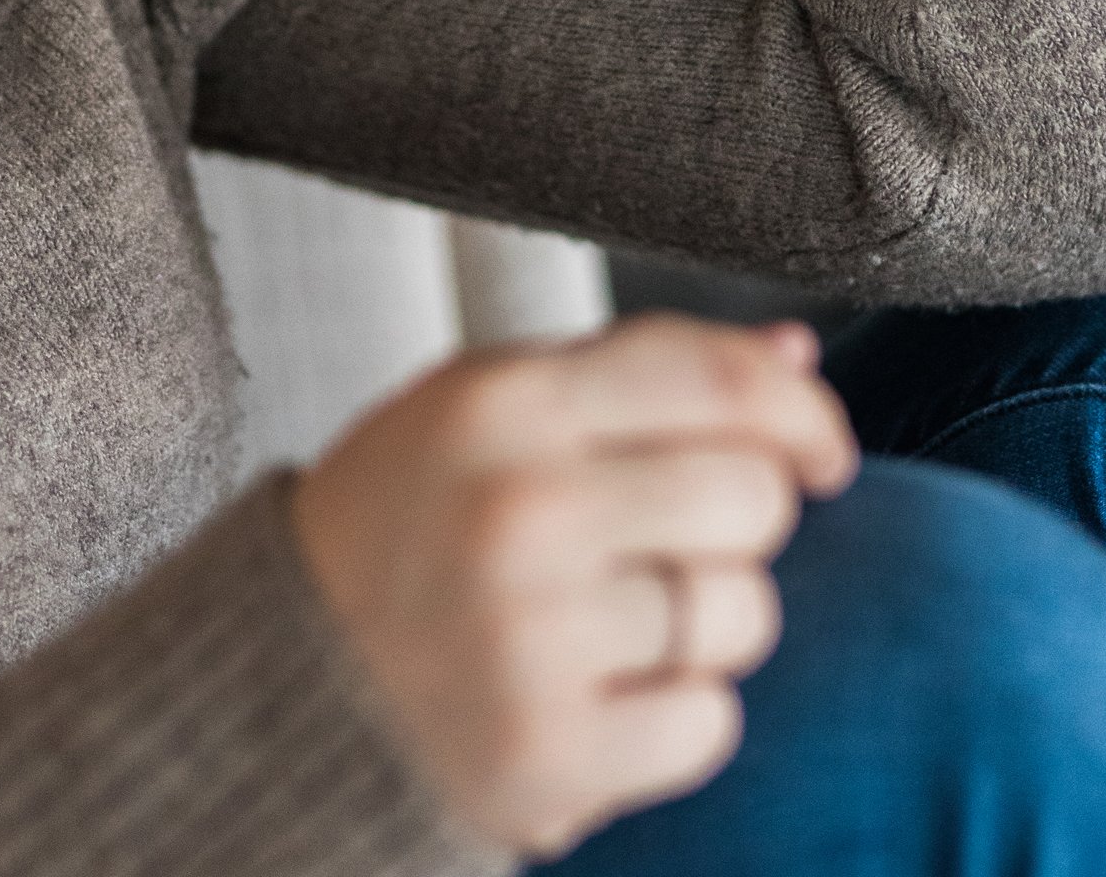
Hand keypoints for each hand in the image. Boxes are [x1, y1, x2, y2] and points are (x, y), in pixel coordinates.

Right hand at [290, 313, 858, 861]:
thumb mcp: (493, 401)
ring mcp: (535, 638)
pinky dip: (676, 711)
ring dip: (707, 620)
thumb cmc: (412, 514)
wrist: (286, 667)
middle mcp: (522, 510)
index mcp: (504, 400)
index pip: (717, 380)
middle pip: (752, 497)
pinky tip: (598, 686)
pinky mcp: (551, 753)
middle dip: (735, 518)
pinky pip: (711, 722)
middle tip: (657, 537)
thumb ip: (639, 370)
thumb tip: (796, 352)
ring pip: (744, 613)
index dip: (800, 413)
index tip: (820, 448)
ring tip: (612, 616)